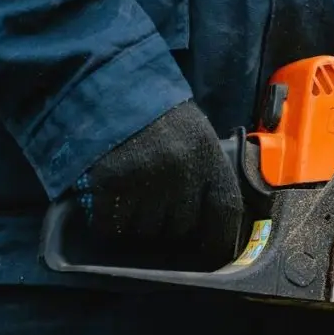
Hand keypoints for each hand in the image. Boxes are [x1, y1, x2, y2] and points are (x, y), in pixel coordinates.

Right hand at [73, 100, 244, 267]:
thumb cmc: (156, 112)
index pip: (226, 209)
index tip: (212, 252)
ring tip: (132, 198)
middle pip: (181, 227)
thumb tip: (208, 217)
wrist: (107, 82)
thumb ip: (205, 169)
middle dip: (170, 226)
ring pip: (147, 231)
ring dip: (139, 225)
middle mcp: (182, 171)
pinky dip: (109, 224)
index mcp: (208, 155)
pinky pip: (112, 226)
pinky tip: (109, 206)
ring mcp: (146, 178)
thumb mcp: (195, 133)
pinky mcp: (111, 183)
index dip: (220, 237)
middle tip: (156, 207)